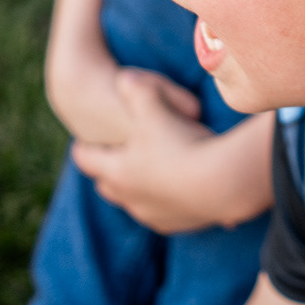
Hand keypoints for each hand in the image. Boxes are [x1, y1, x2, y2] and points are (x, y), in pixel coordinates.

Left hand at [71, 69, 216, 232]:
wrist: (222, 184)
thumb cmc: (181, 144)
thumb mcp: (154, 108)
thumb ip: (136, 89)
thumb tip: (124, 79)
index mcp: (117, 171)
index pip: (87, 160)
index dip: (83, 148)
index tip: (81, 142)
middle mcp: (130, 199)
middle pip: (108, 186)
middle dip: (109, 172)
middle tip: (116, 157)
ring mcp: (154, 215)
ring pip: (136, 203)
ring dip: (139, 189)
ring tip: (152, 173)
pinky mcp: (179, 226)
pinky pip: (166, 214)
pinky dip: (169, 202)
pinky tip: (183, 188)